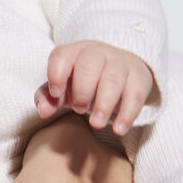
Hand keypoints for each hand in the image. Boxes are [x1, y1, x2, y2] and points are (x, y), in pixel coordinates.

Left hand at [35, 40, 152, 134]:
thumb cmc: (82, 80)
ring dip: (103, 104)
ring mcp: (120, 63)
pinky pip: (135, 94)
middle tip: (79, 109)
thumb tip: (43, 111)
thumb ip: (48, 98)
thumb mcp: (63, 87)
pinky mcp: (138, 77)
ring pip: (113, 79)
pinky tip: (118, 130)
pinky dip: (127, 114)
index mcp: (73, 52)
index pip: (62, 56)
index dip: (56, 74)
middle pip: (89, 66)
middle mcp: (97, 53)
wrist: (119, 67)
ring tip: (96, 124)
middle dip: (82, 91)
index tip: (56, 93)